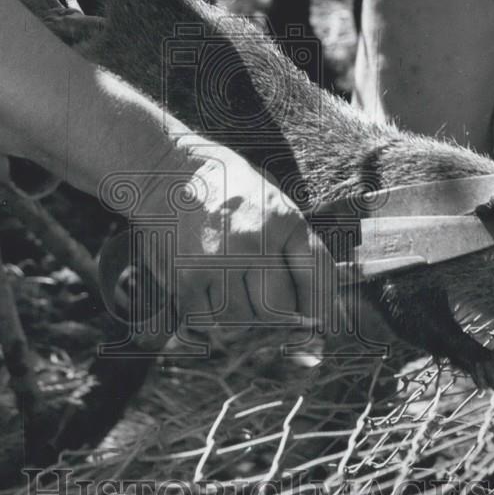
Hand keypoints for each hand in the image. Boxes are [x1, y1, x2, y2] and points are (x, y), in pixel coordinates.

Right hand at [125, 144, 339, 343]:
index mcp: (284, 221)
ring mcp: (219, 262)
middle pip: (280, 310)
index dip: (322, 308)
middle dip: (279, 318)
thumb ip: (299, 248)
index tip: (319, 323)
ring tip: (235, 294)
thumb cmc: (230, 190)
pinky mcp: (187, 277)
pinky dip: (213, 318)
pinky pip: (210, 320)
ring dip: (243, 318)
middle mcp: (255, 242)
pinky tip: (212, 296)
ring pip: (244, 320)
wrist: (170, 172)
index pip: (317, 278)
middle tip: (269, 311)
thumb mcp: (276, 202)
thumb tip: (323, 308)